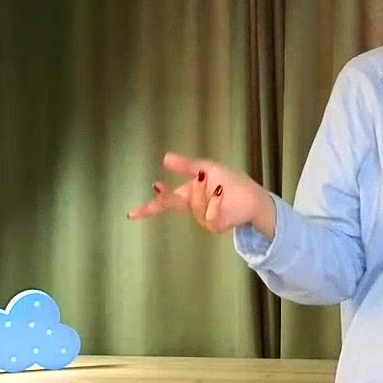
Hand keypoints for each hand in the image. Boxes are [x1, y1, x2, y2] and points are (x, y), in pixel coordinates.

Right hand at [126, 152, 272, 234]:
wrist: (252, 195)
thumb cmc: (230, 182)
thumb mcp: (206, 168)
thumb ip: (185, 165)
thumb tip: (164, 157)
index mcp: (187, 196)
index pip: (163, 203)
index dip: (147, 209)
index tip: (130, 215)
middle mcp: (192, 209)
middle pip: (175, 201)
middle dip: (176, 191)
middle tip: (184, 179)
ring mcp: (202, 219)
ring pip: (194, 205)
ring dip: (205, 192)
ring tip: (218, 185)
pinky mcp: (215, 225)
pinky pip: (209, 214)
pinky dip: (215, 201)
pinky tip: (220, 192)